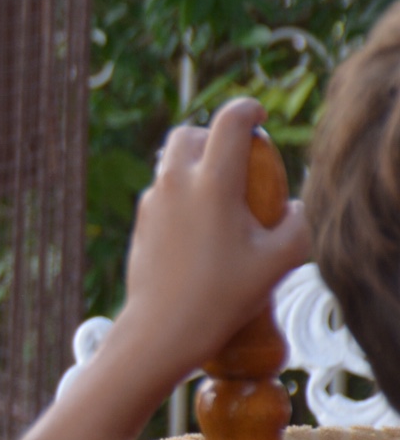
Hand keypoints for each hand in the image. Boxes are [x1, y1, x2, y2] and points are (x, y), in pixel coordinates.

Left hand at [14, 97, 308, 439]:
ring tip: (223, 194)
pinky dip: (182, 191)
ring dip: (195, 163)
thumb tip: (296, 206)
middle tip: (239, 157)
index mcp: (211, 182)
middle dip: (213, 135)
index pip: (227, 122)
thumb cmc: (222, 296)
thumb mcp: (278, 261)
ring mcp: (152, 201)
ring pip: (171, 161)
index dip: (246, 110)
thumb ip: (298, 225)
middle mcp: (175, 182)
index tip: (259, 116)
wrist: (161, 330)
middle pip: (189, 133)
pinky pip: (162, 190)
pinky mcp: (141, 221)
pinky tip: (202, 225)